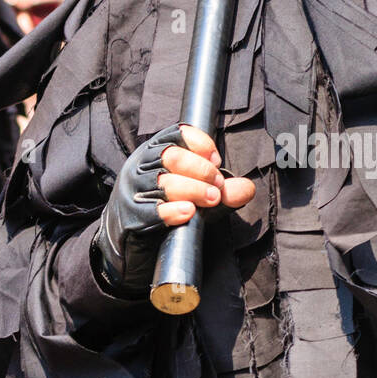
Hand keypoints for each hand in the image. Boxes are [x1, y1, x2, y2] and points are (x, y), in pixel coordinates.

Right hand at [90, 123, 254, 297]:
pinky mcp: (131, 216)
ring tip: (211, 200)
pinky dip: (171, 211)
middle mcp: (142, 167)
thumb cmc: (164, 211)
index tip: (216, 161)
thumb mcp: (196, 197)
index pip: (176, 134)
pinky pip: (150, 211)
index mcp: (155, 153)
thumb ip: (221, 191)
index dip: (200, 144)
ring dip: (193, 190)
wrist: (128, 243)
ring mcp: (134, 191)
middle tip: (217, 187)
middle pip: (172, 157)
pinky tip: (187, 212)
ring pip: (163, 182)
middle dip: (201, 170)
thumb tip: (248, 189)